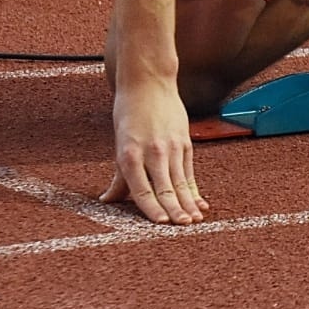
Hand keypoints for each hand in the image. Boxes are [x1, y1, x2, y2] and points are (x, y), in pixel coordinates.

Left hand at [99, 77, 208, 223]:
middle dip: (175, 210)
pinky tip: (200, 203)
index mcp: (130, 153)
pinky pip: (189, 171)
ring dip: (188, 203)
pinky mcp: (185, 142)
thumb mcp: (119, 143)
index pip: (142, 189)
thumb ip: (120, 176)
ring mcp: (171, 147)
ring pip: (180, 182)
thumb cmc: (128, 113)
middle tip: (183, 227)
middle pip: (165, 187)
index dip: (151, 208)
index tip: (160, 224)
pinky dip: (194, 189)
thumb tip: (107, 201)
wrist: (149, 81)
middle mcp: (152, 151)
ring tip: (195, 220)